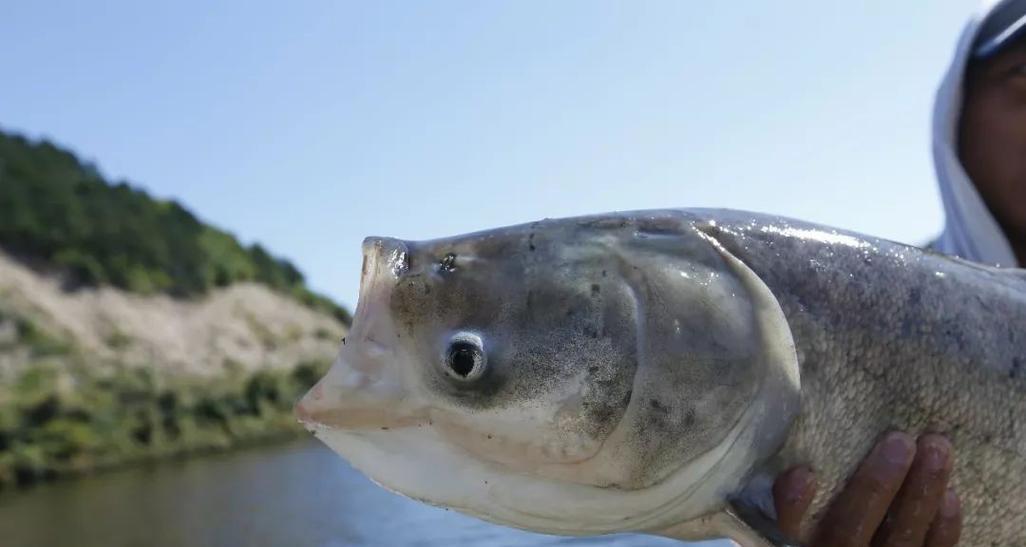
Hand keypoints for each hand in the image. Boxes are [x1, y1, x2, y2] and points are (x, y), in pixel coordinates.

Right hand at [773, 432, 961, 546]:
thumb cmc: (831, 536)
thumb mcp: (800, 533)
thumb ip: (792, 511)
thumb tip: (799, 473)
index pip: (794, 529)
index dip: (795, 504)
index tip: (804, 473)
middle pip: (853, 528)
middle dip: (878, 484)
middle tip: (899, 440)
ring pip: (902, 537)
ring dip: (921, 493)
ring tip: (936, 448)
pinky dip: (944, 528)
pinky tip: (951, 496)